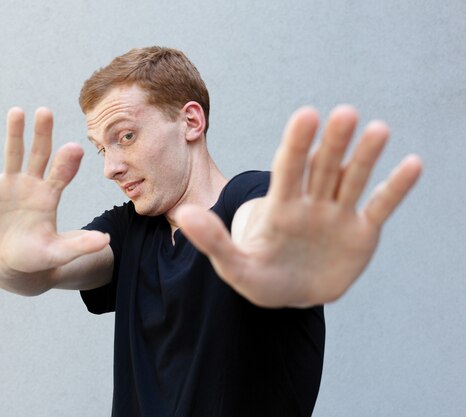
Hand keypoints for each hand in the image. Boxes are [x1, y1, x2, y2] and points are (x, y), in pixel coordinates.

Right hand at [0, 107, 108, 279]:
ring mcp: (10, 182)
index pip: (62, 173)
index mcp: (51, 195)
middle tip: (46, 112)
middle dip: (42, 134)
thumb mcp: (57, 252)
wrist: (5, 262)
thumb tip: (106, 241)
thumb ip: (80, 245)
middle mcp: (33, 183)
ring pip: (13, 152)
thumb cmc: (34, 257)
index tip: (75, 148)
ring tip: (17, 112)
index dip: (67, 162)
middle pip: (40, 154)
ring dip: (14, 132)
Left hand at [176, 106, 422, 306]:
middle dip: (332, 143)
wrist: (290, 294)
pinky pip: (380, 206)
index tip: (306, 115)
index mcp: (280, 207)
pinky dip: (395, 188)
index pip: (288, 169)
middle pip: (323, 167)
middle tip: (344, 114)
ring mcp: (337, 215)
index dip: (296, 144)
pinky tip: (413, 164)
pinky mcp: (361, 232)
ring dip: (366, 156)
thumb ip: (212, 240)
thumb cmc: (259, 277)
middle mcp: (310, 203)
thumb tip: (183, 214)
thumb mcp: (234, 265)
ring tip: (378, 129)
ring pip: (352, 179)